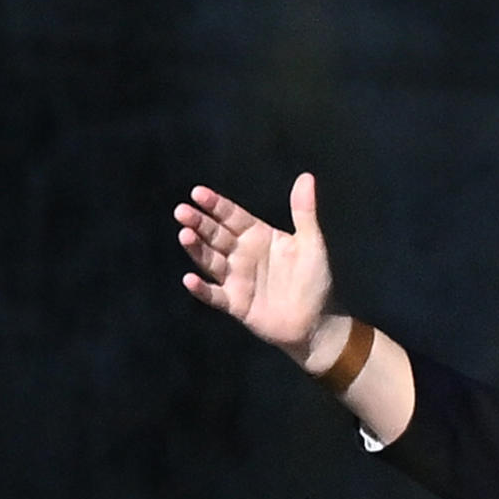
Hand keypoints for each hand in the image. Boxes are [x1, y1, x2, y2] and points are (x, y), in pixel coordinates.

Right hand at [175, 172, 340, 366]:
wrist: (317, 322)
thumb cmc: (315, 280)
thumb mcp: (311, 243)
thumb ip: (304, 212)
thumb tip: (306, 176)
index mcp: (258, 236)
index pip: (232, 216)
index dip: (215, 205)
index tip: (197, 193)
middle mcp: (242, 254)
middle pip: (216, 235)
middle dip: (199, 223)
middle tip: (182, 211)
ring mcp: (236, 279)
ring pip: (211, 261)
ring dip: (196, 249)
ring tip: (184, 235)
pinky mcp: (235, 304)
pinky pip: (214, 295)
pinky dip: (201, 289)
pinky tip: (189, 279)